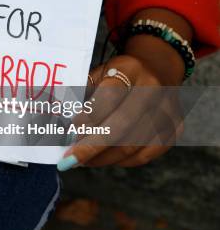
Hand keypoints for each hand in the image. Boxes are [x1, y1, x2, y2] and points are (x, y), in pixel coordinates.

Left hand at [58, 9, 190, 169]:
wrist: (157, 68)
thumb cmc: (117, 73)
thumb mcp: (97, 72)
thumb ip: (80, 94)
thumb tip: (55, 121)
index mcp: (130, 69)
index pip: (109, 97)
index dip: (88, 118)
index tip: (69, 133)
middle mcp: (153, 89)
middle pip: (122, 125)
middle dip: (91, 147)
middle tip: (69, 161)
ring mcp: (168, 110)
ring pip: (133, 145)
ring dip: (103, 158)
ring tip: (82, 161)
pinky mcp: (175, 128)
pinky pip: (146, 154)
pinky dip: (122, 161)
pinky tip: (104, 159)